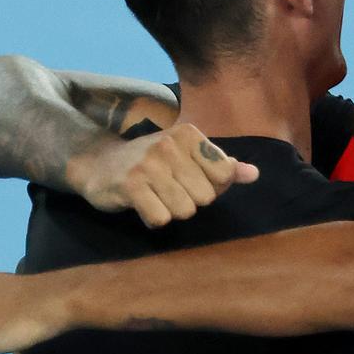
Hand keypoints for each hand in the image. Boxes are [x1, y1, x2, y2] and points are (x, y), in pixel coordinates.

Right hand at [67, 122, 259, 226]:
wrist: (99, 163)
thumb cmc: (153, 162)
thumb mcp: (188, 157)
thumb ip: (222, 166)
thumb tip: (254, 174)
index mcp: (189, 134)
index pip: (224, 174)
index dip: (210, 185)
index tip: (188, 178)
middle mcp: (170, 144)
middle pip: (206, 197)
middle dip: (189, 200)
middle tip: (167, 188)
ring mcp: (149, 164)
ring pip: (185, 211)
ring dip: (171, 211)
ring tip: (155, 196)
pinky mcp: (130, 186)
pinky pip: (160, 219)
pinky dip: (153, 218)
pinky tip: (143, 204)